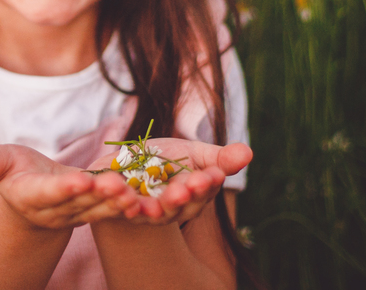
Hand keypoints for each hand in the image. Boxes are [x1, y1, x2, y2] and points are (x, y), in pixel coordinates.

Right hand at [0, 142, 142, 229]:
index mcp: (31, 196)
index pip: (48, 193)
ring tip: (136, 194)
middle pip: (79, 203)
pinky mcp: (93, 212)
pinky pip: (111, 209)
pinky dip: (128, 206)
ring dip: (118, 204)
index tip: (81, 181)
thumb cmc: (14, 171)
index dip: (64, 189)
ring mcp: (76, 214)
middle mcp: (55, 210)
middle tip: (120, 185)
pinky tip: (147, 200)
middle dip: (99, 195)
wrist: (31, 196)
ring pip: (99, 210)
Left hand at [88, 139, 251, 224]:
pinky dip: (118, 200)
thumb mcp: (196, 154)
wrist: (129, 164)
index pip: (202, 193)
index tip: (212, 174)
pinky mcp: (118, 206)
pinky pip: (118, 206)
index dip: (207, 185)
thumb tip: (248, 152)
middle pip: (177, 207)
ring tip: (149, 200)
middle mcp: (170, 211)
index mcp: (193, 199)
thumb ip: (220, 158)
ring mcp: (144, 212)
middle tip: (186, 187)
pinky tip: (117, 190)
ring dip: (149, 207)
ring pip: (148, 212)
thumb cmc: (169, 160)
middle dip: (181, 197)